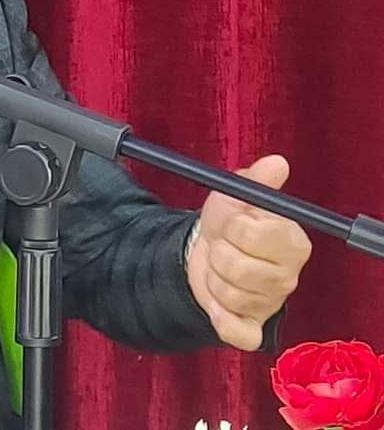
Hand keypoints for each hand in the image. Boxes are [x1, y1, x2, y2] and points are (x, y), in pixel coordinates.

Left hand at [186, 154, 312, 350]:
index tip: (229, 224)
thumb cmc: (228, 222)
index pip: (254, 235)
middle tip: (220, 247)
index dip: (232, 227)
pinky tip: (216, 306)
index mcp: (292, 242)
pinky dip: (222, 320)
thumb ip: (256, 180)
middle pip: (239, 268)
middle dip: (218, 253)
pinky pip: (239, 334)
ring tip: (218, 266)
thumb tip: (277, 163)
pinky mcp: (253, 327)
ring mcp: (272, 303)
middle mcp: (288, 276)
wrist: (205, 250)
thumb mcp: (235, 195)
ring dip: (212, 277)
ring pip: (230, 296)